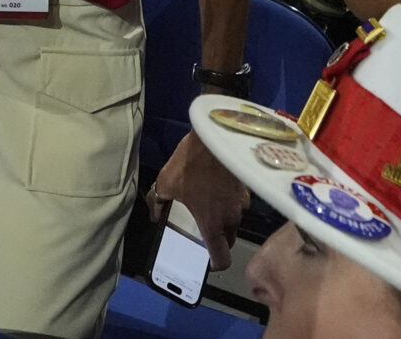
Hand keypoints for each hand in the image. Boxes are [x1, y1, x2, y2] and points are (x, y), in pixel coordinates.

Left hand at [150, 131, 247, 269]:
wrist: (216, 136)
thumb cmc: (190, 165)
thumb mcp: (165, 183)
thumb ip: (157, 204)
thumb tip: (155, 215)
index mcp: (212, 225)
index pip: (222, 259)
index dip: (214, 264)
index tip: (206, 260)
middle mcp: (231, 219)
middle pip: (228, 241)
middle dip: (217, 241)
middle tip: (203, 230)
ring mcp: (242, 203)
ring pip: (234, 221)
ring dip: (224, 219)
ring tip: (209, 205)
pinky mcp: (246, 187)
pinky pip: (238, 203)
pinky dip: (229, 202)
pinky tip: (216, 188)